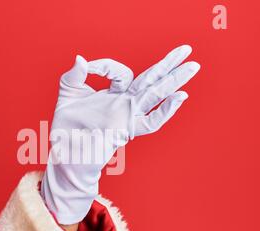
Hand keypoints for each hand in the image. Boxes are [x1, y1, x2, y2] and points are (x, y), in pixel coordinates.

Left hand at [41, 45, 200, 224]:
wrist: (66, 152)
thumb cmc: (67, 127)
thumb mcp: (67, 95)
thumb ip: (74, 76)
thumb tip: (81, 58)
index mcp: (111, 93)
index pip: (120, 71)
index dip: (106, 65)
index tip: (89, 66)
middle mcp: (122, 103)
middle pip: (150, 79)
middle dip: (168, 64)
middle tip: (187, 49)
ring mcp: (126, 116)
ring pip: (155, 95)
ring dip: (174, 80)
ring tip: (193, 66)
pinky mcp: (126, 130)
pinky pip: (150, 122)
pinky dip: (165, 111)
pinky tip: (179, 97)